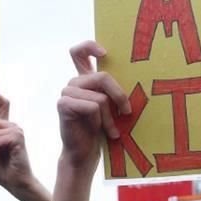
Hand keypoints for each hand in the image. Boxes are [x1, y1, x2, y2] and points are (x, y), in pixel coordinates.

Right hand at [57, 41, 130, 173]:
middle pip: (102, 76)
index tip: (104, 53)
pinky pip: (92, 106)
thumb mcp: (110, 107)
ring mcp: (67, 93)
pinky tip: (100, 131)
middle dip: (119, 95)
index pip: (79, 52)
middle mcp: (74, 83)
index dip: (90, 46)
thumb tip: (136, 78)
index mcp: (84, 79)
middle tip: (127, 112)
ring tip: (112, 130)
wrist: (85, 153)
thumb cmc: (102, 130)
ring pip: (100, 97)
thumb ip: (112, 91)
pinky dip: (101, 121)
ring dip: (110, 117)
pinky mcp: (64, 105)